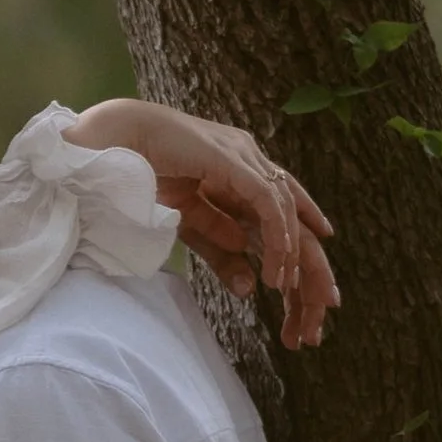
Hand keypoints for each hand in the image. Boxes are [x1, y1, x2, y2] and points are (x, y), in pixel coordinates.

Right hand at [67, 102, 337, 349]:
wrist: (114, 140)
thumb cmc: (144, 170)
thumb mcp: (189, 220)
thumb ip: (219, 244)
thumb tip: (249, 282)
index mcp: (239, 163)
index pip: (282, 198)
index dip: (303, 229)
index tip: (317, 266)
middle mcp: (248, 155)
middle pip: (292, 206)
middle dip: (310, 255)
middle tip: (327, 300)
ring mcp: (242, 154)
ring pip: (284, 207)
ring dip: (292, 253)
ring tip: (290, 289)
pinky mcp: (230, 159)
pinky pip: (266, 202)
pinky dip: (276, 235)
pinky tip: (277, 265)